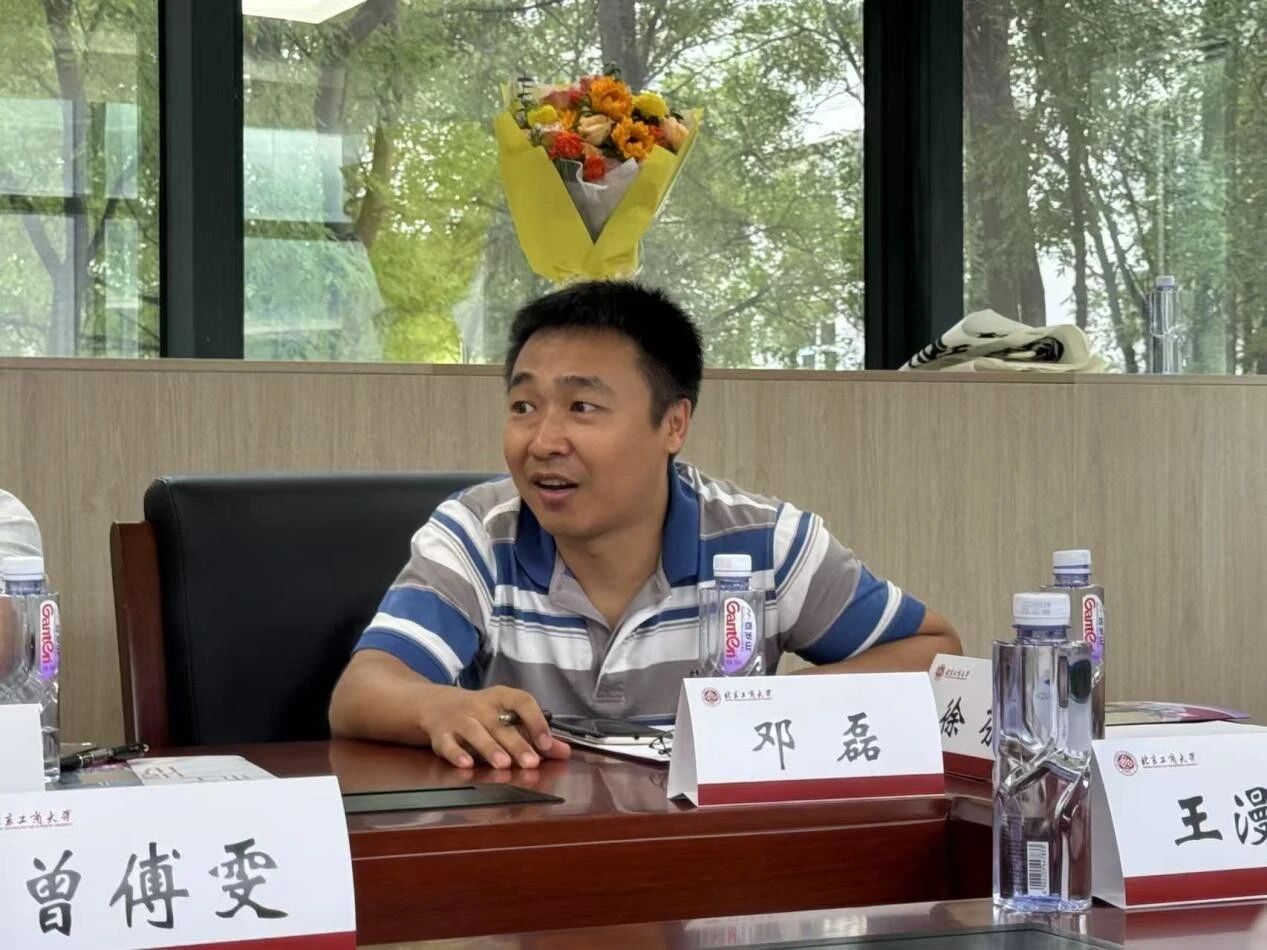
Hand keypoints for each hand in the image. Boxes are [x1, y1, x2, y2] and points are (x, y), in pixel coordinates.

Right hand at [419, 685, 570, 769]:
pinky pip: (447, 743)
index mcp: (501, 697)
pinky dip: (456, 754)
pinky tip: (467, 764)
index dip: (536, 721)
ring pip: (474, 731)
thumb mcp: (506, 717)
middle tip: (531, 762)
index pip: (522, 701)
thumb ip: (535, 734)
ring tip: (503, 765)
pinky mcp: (440, 734)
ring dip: (489, 748)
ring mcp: (458, 718)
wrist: (435, 704)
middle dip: (517, 744)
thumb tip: (563, 752)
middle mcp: (480, 705)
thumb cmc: (481, 713)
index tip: (547, 743)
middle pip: (500, 724)